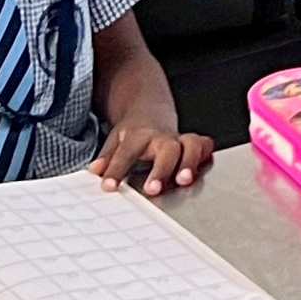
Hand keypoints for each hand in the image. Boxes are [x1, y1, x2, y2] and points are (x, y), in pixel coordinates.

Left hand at [91, 123, 210, 196]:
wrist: (149, 111)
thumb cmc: (133, 133)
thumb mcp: (115, 141)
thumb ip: (107, 157)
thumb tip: (95, 171)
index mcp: (138, 136)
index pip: (126, 153)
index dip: (117, 170)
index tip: (109, 186)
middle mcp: (162, 137)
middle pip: (166, 149)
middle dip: (162, 169)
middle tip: (153, 188)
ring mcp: (180, 140)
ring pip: (191, 145)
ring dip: (189, 163)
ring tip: (183, 181)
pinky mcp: (193, 144)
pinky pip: (205, 146)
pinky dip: (205, 157)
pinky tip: (200, 173)